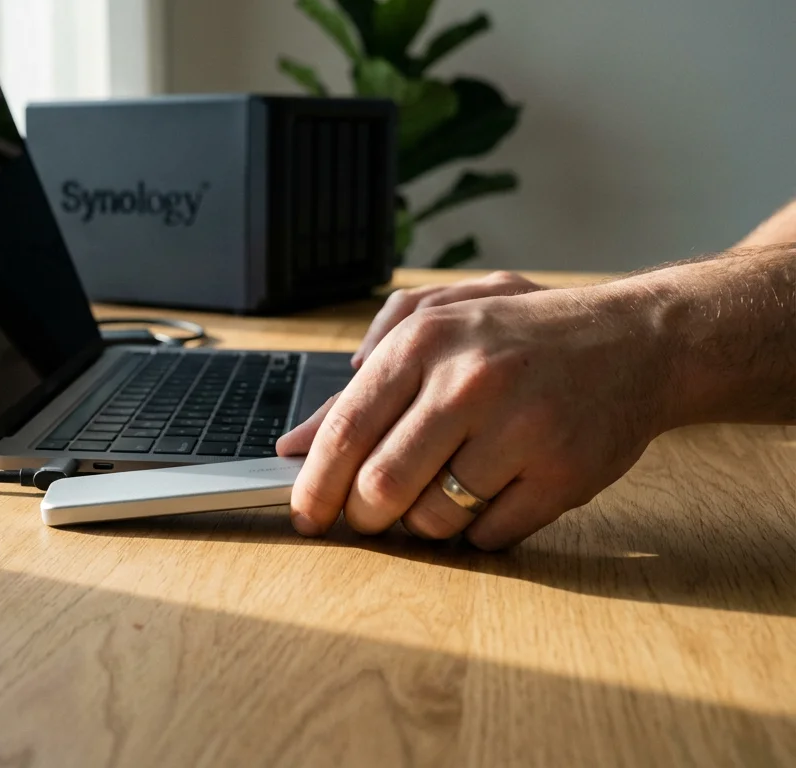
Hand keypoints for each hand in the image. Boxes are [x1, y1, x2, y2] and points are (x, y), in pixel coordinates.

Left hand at [277, 285, 670, 549]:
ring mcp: (522, 430)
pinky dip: (478, 531)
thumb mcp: (436, 328)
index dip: (314, 484)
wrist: (637, 340)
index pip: (346, 431)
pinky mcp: (565, 474)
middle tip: (369, 515)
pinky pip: (490, 536)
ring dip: (424, 524)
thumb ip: (360, 384)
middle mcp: (472, 383)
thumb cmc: (519, 336)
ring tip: (441, 491)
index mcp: (427, 342)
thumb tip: (295, 446)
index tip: (304, 514)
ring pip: (433, 520)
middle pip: (381, 487)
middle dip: (364, 516)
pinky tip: (492, 494)